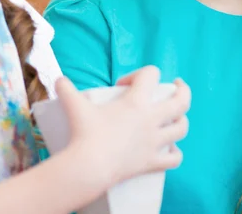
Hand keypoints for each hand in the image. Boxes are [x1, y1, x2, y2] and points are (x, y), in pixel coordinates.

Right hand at [55, 66, 190, 189]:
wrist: (89, 167)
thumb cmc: (84, 134)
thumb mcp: (75, 106)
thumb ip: (66, 89)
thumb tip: (58, 79)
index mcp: (137, 102)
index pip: (151, 74)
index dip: (139, 73)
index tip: (124, 84)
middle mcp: (151, 120)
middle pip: (181, 101)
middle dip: (183, 90)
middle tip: (178, 86)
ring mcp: (154, 142)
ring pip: (182, 128)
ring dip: (182, 120)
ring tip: (176, 116)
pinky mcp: (152, 162)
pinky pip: (174, 159)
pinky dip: (176, 153)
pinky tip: (171, 150)